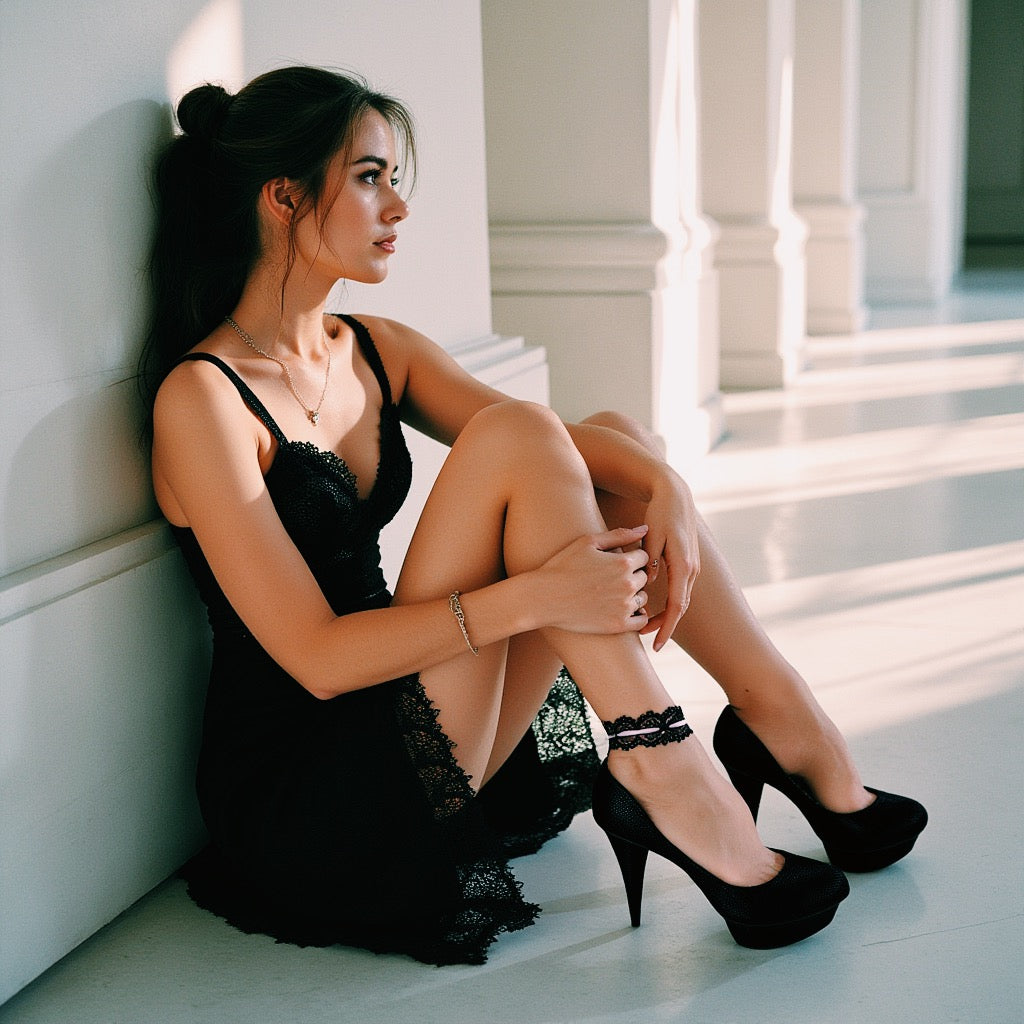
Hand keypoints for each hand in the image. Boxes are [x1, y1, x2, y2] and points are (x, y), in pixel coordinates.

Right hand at [535, 525, 650, 633]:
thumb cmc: (563, 566)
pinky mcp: (618, 625)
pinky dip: (636, 615)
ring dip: (633, 595)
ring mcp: (624, 606)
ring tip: (610, 594)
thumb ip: (619, 535)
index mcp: (623, 562)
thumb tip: (645, 529)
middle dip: (631, 576)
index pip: (644, 557)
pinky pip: (641, 620)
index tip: (614, 564)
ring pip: (643, 598)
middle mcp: (627, 584)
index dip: (631, 558)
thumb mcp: (588, 543)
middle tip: (609, 580)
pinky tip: (618, 610)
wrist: (544, 597)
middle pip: (644, 577)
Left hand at [639, 470, 700, 650]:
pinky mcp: (688, 562)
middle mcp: (692, 569)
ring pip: (681, 599)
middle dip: (664, 625)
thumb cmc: (660, 514)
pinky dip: (669, 602)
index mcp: (683, 565)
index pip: (677, 607)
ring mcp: (693, 566)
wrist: (675, 495)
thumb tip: (648, 587)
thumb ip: (651, 562)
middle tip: (645, 638)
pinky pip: (680, 589)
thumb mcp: (651, 537)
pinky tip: (653, 605)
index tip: (656, 644)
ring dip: (666, 614)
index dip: (666, 627)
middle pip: (680, 607)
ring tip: (645, 625)